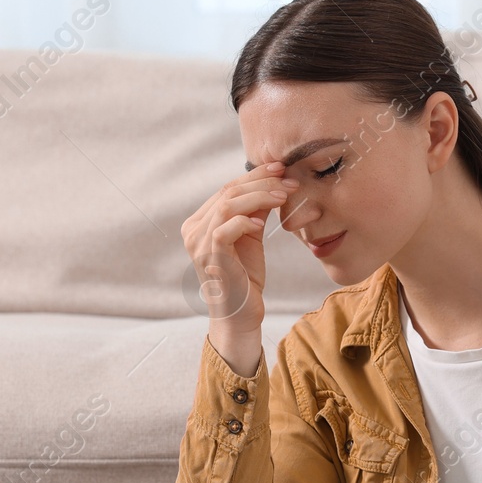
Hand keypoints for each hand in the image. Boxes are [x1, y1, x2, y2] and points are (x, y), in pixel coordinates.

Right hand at [180, 161, 298, 332]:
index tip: (280, 168)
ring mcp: (198, 244)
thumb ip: (255, 211)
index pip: (226, 189)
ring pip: (227, 205)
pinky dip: (245, 221)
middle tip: (288, 180)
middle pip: (227, 192)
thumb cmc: (245, 277)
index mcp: (200, 222)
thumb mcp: (251, 237)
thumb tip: (273, 182)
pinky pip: (225, 229)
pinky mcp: (210, 257)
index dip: (254, 175)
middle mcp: (193, 230)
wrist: (240, 315)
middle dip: (261, 182)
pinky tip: (263, 222)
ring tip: (284, 196)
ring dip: (259, 196)